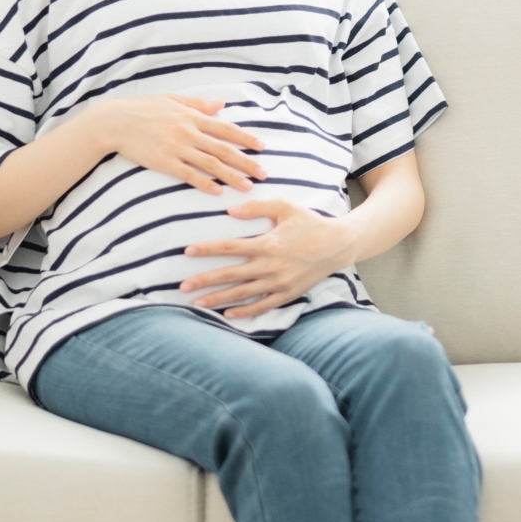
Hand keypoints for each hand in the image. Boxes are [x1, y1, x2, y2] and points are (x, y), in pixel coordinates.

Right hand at [89, 94, 266, 195]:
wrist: (114, 121)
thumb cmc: (142, 108)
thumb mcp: (171, 99)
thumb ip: (198, 104)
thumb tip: (221, 104)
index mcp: (192, 116)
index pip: (225, 128)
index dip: (245, 139)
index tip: (262, 147)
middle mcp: (188, 131)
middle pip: (223, 149)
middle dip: (246, 162)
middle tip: (264, 174)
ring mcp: (176, 147)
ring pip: (210, 164)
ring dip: (231, 176)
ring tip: (248, 187)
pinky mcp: (164, 162)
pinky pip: (188, 174)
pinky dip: (204, 183)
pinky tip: (217, 192)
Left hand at [179, 199, 357, 319]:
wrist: (338, 245)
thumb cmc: (310, 223)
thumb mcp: (285, 207)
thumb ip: (257, 207)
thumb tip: (230, 210)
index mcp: (268, 244)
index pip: (230, 247)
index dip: (207, 249)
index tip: (187, 251)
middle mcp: (271, 266)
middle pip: (230, 275)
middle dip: (204, 281)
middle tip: (182, 286)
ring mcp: (279, 283)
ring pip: (242, 294)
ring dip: (218, 299)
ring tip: (197, 303)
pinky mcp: (287, 294)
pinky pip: (262, 306)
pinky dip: (244, 312)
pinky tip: (227, 314)